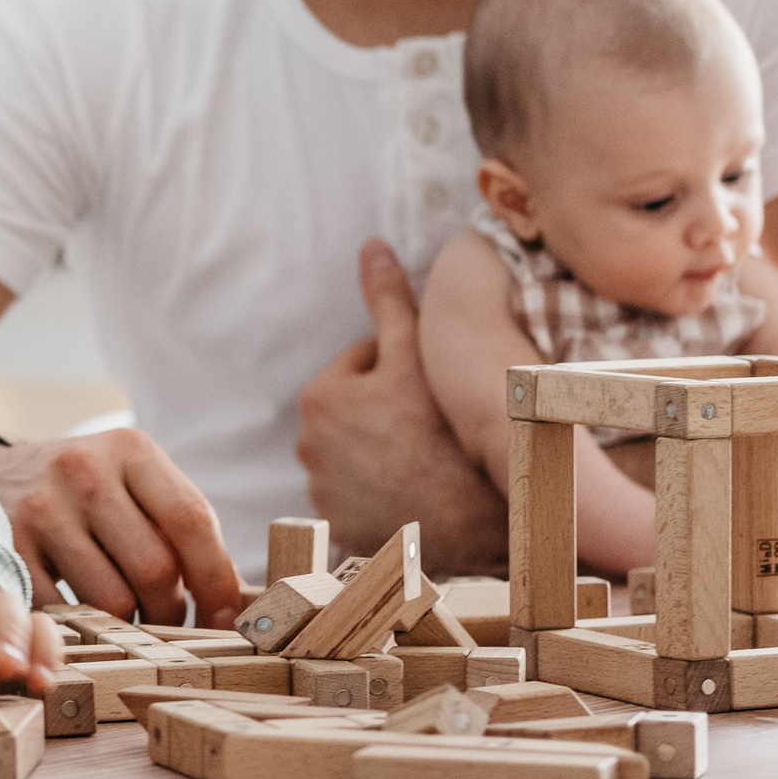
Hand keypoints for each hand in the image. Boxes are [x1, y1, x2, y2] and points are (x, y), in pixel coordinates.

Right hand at [0, 431, 242, 627]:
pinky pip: (65, 613)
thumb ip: (179, 527)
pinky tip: (85, 619)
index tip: (227, 620)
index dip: (217, 579)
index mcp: (130, 449)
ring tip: (127, 620)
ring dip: (130, 625)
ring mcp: (42, 508)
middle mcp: (83, 470)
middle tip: (171, 626)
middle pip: (154, 567)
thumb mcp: (133, 481)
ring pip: (112, 599)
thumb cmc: (86, 489)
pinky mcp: (9, 547)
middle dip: (171, 612)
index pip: (191, 519)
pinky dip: (85, 629)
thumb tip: (236, 600)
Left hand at [296, 240, 507, 575]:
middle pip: (360, 410)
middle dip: (390, 410)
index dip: (404, 370)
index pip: (365, 363)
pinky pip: (362, 498)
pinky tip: (417, 492)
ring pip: (361, 453)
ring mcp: (322, 493)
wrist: (471, 525)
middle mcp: (306, 447)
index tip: (430, 390)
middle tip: (433, 425)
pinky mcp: (341, 530)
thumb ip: (390, 301)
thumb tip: (370, 248)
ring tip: (429, 460)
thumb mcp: (417, 356)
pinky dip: (383, 493)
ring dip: (386, 451)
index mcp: (318, 398)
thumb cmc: (443, 434)